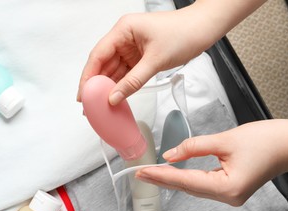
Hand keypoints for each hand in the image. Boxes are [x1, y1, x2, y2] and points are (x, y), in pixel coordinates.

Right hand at [77, 0, 266, 105]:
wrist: (204, 29)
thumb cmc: (183, 34)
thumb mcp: (155, 61)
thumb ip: (132, 82)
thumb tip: (113, 98)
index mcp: (123, 30)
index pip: (98, 55)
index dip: (88, 76)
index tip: (82, 94)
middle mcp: (123, 38)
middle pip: (103, 63)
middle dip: (96, 84)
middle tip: (89, 104)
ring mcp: (131, 48)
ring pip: (114, 70)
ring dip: (108, 87)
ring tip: (100, 105)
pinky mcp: (140, 57)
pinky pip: (126, 73)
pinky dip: (121, 85)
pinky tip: (115, 97)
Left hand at [136, 120, 287, 205]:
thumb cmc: (266, 140)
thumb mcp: (225, 139)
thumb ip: (193, 147)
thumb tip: (170, 155)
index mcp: (227, 187)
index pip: (185, 181)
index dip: (162, 176)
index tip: (143, 172)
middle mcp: (227, 196)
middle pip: (186, 187)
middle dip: (161, 180)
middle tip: (139, 174)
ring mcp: (229, 195)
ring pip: (192, 187)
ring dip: (171, 180)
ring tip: (150, 174)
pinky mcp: (230, 189)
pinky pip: (201, 185)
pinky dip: (185, 179)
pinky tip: (172, 175)